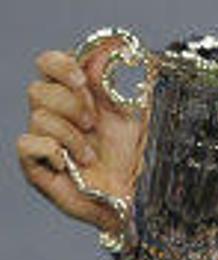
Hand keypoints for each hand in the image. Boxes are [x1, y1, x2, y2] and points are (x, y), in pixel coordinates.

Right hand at [17, 41, 146, 232]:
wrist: (134, 195)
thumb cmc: (132, 156)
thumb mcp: (130, 115)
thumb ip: (115, 82)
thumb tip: (107, 49)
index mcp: (75, 96)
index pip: (49, 64)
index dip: (59, 65)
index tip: (82, 80)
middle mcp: (55, 115)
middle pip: (39, 89)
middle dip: (70, 104)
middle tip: (93, 123)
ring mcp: (43, 140)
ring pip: (38, 117)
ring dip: (71, 135)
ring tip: (91, 156)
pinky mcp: (36, 166)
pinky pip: (26, 144)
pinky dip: (50, 150)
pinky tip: (69, 162)